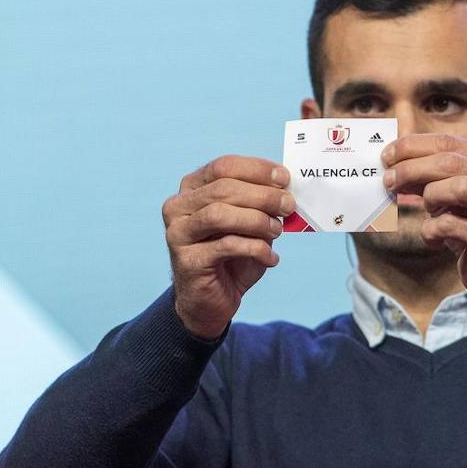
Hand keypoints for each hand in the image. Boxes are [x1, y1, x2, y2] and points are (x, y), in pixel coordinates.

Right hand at [162, 155, 294, 338]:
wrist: (210, 300)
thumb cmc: (231, 257)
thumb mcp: (249, 225)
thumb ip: (261, 205)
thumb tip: (285, 191)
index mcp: (192, 188)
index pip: (223, 166)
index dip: (257, 169)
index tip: (285, 178)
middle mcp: (178, 207)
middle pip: (223, 188)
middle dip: (262, 195)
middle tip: (288, 205)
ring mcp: (178, 233)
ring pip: (220, 215)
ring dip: (257, 220)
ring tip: (277, 231)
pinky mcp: (187, 260)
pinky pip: (226, 246)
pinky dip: (256, 249)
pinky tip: (271, 258)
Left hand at [382, 134, 466, 317]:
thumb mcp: (455, 194)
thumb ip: (432, 175)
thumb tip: (393, 162)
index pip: (449, 142)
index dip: (412, 147)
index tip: (386, 156)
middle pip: (450, 162)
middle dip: (411, 169)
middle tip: (388, 181)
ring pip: (458, 187)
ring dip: (431, 198)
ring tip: (428, 212)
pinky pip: (451, 226)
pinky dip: (432, 231)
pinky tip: (434, 238)